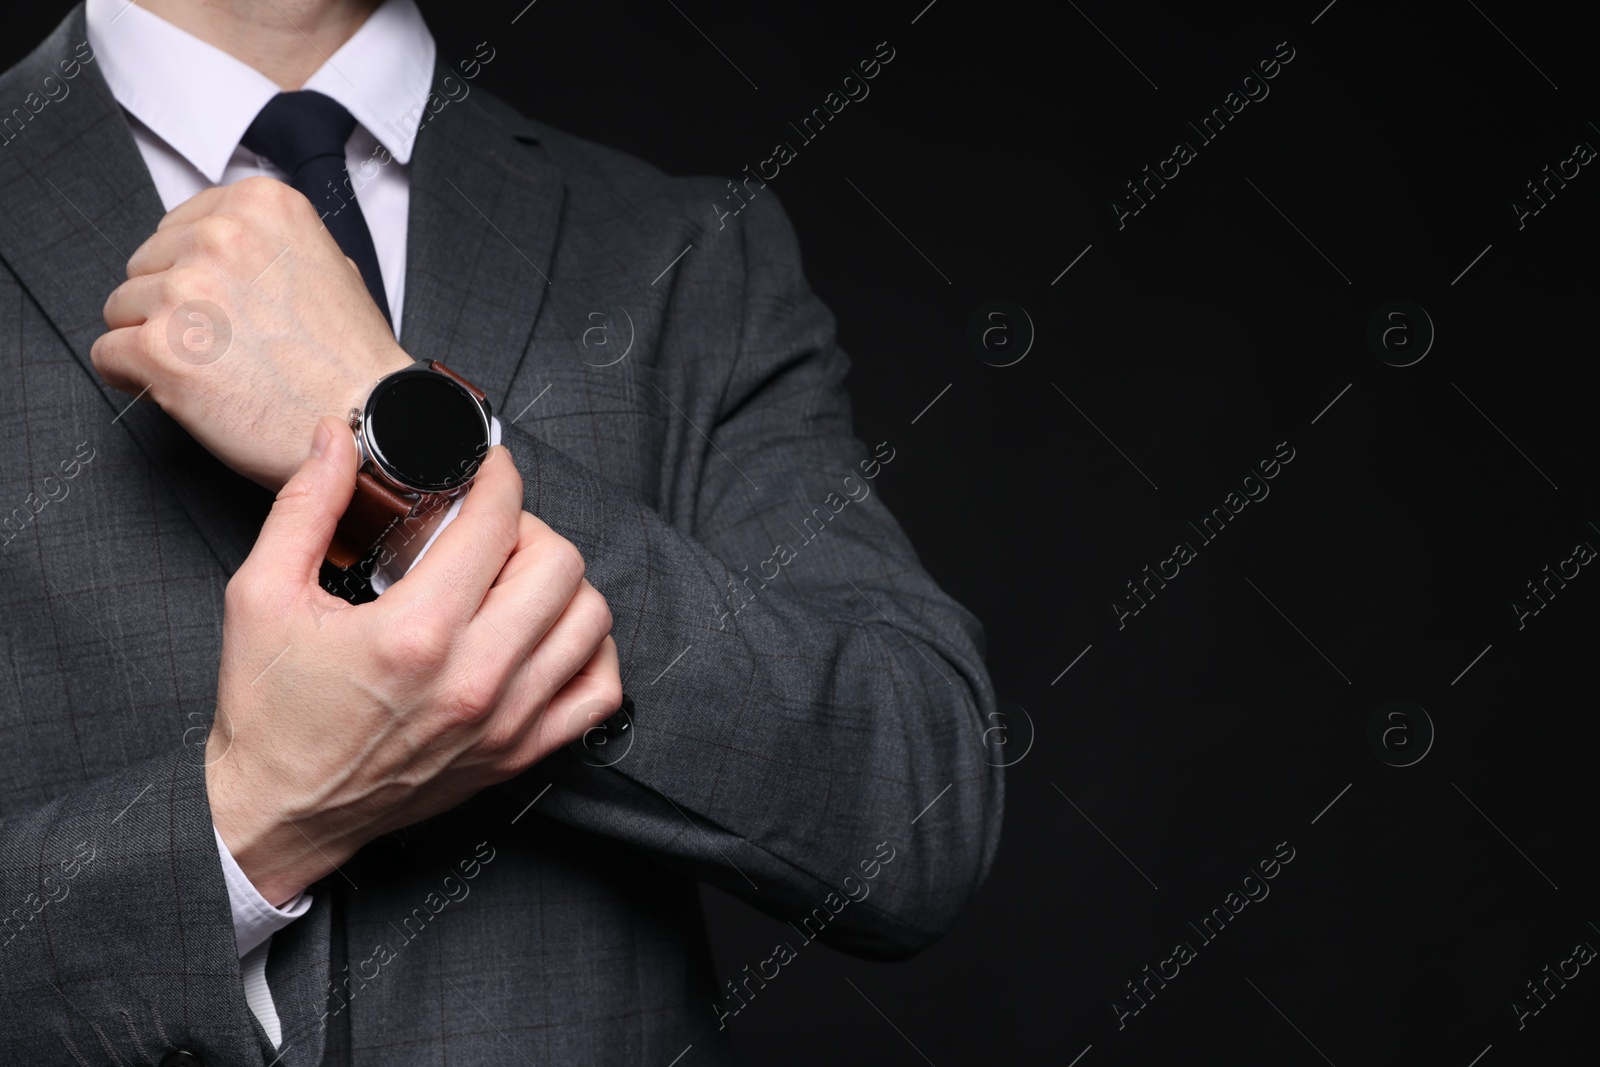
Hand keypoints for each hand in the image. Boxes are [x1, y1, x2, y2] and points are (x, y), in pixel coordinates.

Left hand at [92, 176, 410, 490]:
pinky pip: (108, 355)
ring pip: (121, 309)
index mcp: (259, 204)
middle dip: (173, 308)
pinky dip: (135, 378)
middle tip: (223, 345)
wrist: (371, 420)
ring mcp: (186, 291)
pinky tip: (183, 391)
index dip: (195, 274)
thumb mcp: (328, 262)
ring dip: (156, 343)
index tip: (220, 305)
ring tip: (213, 370)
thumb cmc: (352, 359)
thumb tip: (221, 249)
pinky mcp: (161, 349)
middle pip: (145, 266)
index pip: (178, 228)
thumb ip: (268, 243)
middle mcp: (219, 236)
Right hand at [206, 415, 620, 904]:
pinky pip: (600, 691)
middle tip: (493, 530)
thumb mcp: (261, 595)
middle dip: (529, 529)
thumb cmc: (268, 716)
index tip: (486, 469)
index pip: (498, 523)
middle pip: (559, 565)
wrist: (276, 814)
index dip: (497, 477)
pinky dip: (590, 652)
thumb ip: (305, 506)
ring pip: (590, 621)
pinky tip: (550, 636)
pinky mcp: (519, 753)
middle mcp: (474, 678)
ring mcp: (506, 721)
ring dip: (561, 585)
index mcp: (415, 633)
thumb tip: (336, 440)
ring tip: (516, 580)